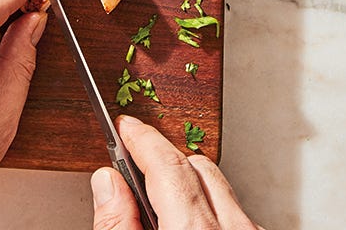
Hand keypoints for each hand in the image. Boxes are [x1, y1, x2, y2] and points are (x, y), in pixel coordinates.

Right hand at [90, 116, 260, 229]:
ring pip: (221, 189)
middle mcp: (234, 229)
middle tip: (133, 163)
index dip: (141, 140)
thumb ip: (118, 226)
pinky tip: (191, 225)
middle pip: (198, 168)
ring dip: (190, 187)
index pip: (167, 165)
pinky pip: (237, 212)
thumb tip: (108, 183)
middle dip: (164, 160)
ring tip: (160, 205)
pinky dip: (212, 210)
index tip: (125, 126)